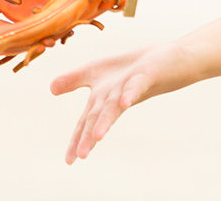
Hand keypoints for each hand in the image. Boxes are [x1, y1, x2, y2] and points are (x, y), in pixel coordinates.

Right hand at [50, 41, 200, 162]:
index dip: (76, 139)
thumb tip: (51, 89)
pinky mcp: (146, 75)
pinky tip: (124, 101)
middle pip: (99, 118)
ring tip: (96, 137)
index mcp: (103, 100)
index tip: (69, 161)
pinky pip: (137, 85)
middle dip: (88, 136)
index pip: (86, 122)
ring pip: (115, 105)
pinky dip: (130, 93)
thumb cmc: (133, 68)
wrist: (169, 58)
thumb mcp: (97, 71)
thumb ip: (74, 80)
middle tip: (80, 156)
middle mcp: (116, 97)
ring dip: (105, 120)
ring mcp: (132, 87)